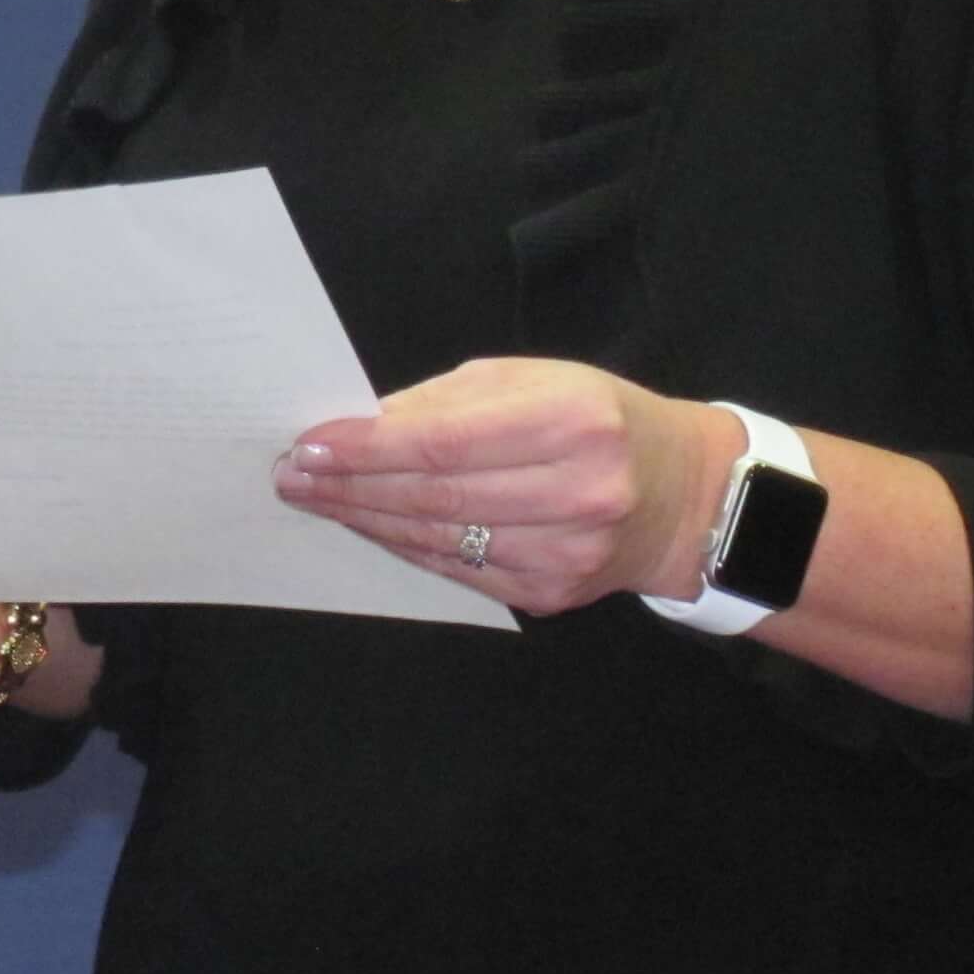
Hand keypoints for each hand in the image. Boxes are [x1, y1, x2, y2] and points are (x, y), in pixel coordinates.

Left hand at [273, 355, 735, 615]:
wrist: (682, 496)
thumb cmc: (594, 419)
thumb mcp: (531, 380)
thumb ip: (445, 402)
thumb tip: (358, 423)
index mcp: (572, 422)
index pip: (444, 442)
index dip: (367, 448)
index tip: (309, 443)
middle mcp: (578, 493)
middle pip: (434, 495)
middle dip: (350, 485)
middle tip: (291, 474)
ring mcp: (568, 553)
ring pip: (439, 539)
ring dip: (365, 518)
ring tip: (314, 497)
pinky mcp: (554, 594)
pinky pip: (457, 570)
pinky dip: (404, 545)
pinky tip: (368, 524)